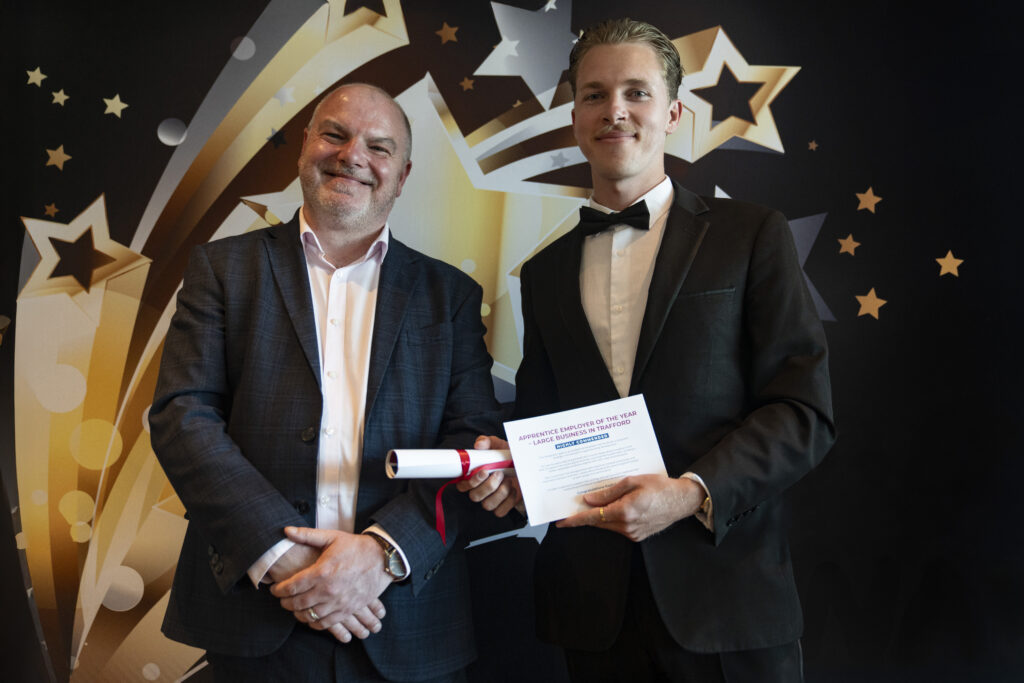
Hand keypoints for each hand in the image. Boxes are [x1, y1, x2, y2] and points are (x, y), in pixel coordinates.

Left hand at [270, 527, 390, 642]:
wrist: (382, 559)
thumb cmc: (356, 547)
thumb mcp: (331, 537)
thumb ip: (307, 535)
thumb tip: (286, 531)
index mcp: (321, 572)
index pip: (291, 587)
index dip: (278, 589)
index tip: (274, 588)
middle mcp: (328, 590)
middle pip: (297, 603)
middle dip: (285, 602)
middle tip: (282, 599)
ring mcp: (338, 603)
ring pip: (309, 616)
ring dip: (298, 614)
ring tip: (294, 608)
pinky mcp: (348, 610)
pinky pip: (325, 624)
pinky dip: (314, 623)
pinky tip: (310, 617)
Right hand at [455, 435, 523, 516]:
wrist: (527, 467)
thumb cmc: (508, 457)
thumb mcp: (499, 446)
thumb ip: (487, 442)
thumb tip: (479, 445)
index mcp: (475, 477)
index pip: (462, 485)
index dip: (470, 482)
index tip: (484, 472)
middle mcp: (481, 490)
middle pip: (474, 496)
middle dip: (488, 486)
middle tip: (500, 474)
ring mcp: (491, 500)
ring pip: (487, 505)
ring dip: (500, 493)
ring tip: (508, 481)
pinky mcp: (502, 507)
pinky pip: (500, 511)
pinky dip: (508, 501)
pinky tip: (513, 490)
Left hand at [556, 474, 703, 541]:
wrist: (682, 500)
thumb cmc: (660, 487)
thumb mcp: (632, 481)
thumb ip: (608, 492)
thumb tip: (589, 500)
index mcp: (625, 511)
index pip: (593, 518)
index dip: (575, 520)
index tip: (560, 522)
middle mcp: (627, 526)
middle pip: (598, 522)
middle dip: (584, 516)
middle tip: (571, 507)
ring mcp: (633, 533)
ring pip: (607, 525)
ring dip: (599, 516)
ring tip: (592, 504)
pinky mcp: (637, 535)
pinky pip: (617, 528)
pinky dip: (611, 519)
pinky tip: (610, 508)